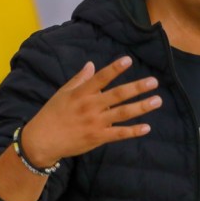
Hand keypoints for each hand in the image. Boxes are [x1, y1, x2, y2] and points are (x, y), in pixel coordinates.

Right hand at [20, 56, 161, 165]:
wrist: (42, 140)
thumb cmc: (52, 114)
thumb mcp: (62, 93)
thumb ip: (79, 79)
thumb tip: (91, 65)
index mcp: (81, 93)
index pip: (101, 78)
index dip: (115, 69)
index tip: (128, 60)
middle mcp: (90, 106)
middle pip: (117, 95)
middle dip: (137, 87)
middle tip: (154, 82)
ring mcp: (95, 123)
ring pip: (122, 113)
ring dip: (141, 107)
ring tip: (157, 100)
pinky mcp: (98, 137)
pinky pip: (119, 134)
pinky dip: (133, 131)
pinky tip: (147, 127)